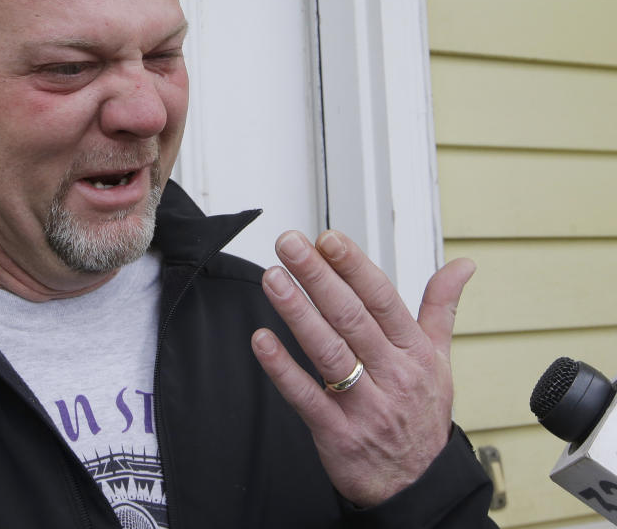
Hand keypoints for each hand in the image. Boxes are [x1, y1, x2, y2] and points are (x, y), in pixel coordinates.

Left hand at [250, 229, 474, 506]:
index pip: (383, 299)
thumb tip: (462, 265)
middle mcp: (393, 375)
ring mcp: (365, 405)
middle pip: (351, 317)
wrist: (417, 486)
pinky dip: (283, 369)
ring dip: (298, 312)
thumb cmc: (422, 415)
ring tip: (273, 279)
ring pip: (329, 351)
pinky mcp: (338, 434)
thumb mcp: (440, 360)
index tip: (327, 238)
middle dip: (318, 277)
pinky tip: (262, 341)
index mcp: (414, 352)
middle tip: (289, 244)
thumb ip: (441, 307)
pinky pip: (307, 397)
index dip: (354, 266)